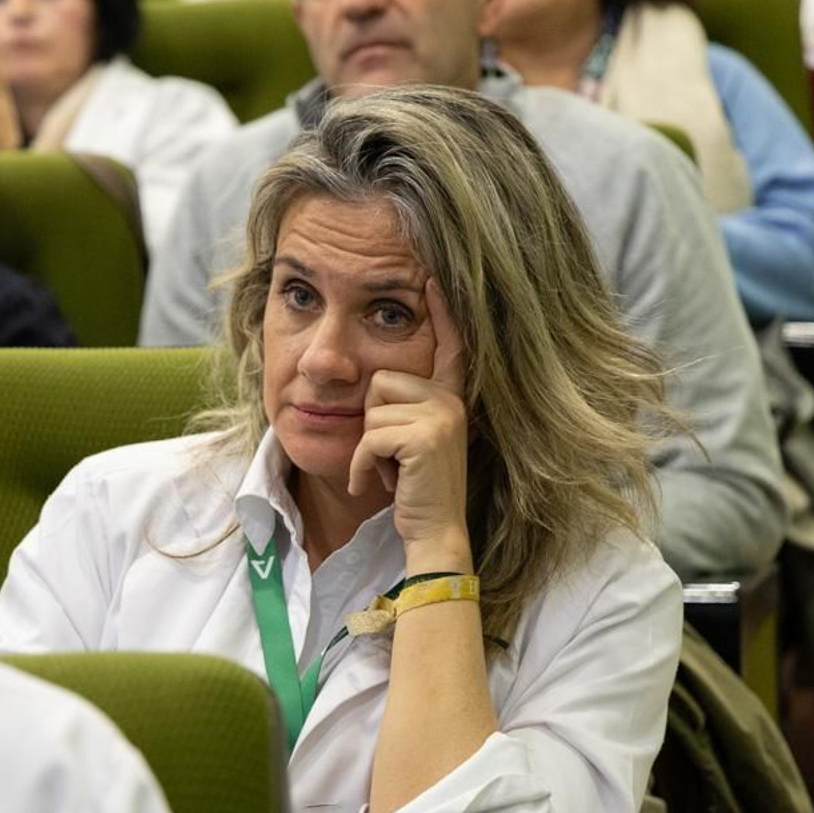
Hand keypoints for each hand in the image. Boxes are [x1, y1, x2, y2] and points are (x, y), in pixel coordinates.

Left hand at [348, 279, 471, 569]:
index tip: (430, 277)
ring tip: (390, 472)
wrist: (433, 535)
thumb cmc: (413, 491)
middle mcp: (451, 400)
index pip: (448, 345)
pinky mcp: (426, 436)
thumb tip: (373, 382)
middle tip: (391, 458)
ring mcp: (442, 416)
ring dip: (366, 449)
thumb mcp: (407, 442)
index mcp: (449, 397)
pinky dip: (362, 466)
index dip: (441, 311)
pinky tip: (379, 484)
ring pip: (371, 409)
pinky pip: (370, 436)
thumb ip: (401, 410)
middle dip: (371, 423)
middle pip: (380, 381)